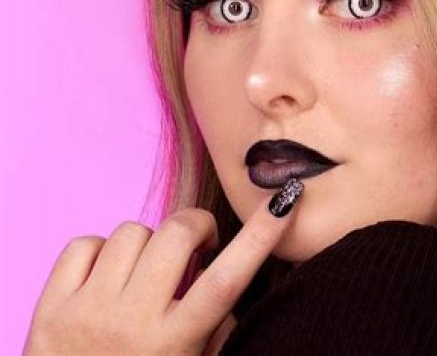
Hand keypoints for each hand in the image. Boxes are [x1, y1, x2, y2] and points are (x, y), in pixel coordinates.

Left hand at [23, 182, 302, 354]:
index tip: (283, 199)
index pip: (226, 280)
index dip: (260, 236)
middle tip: (199, 244)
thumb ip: (216, 331)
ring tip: (146, 270)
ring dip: (148, 241)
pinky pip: (84, 244)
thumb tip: (227, 276)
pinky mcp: (49, 308)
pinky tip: (107, 275)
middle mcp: (131, 323)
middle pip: (176, 234)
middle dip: (195, 225)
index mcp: (174, 344)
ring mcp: (87, 312)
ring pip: (132, 231)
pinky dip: (100, 249)